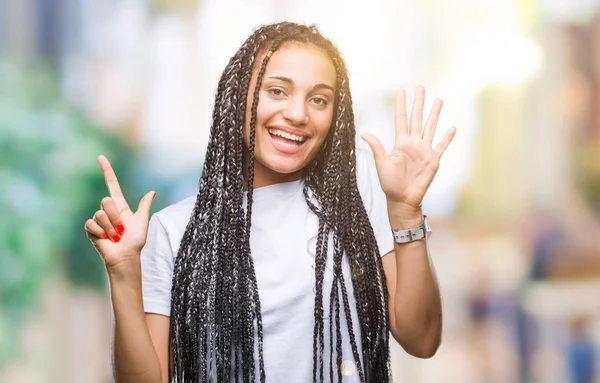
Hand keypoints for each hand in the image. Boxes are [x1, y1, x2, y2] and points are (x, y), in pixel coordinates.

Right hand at [84, 155, 155, 272]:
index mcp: (121, 206)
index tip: (100, 157)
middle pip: (106, 200)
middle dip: (116, 216)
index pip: (112, 184)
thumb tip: (152, 192)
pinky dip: (101, 232)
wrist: (126, 256)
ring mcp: (98, 220)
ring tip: (116, 237)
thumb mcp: (142, 220)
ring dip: (110, 227)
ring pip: (100, 213)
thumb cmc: (136, 240)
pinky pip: (92, 223)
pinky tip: (106, 239)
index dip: (106, 171)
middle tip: (122, 229)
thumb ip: (144, 205)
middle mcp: (108, 211)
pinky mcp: (91, 229)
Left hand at [361, 86, 455, 208]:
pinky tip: (452, 128)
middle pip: (417, 118)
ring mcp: (424, 150)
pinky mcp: (433, 160)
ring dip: (435, 114)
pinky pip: (442, 146)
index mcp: (400, 143)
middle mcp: (413, 143)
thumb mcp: (381, 164)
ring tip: (438, 100)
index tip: (402, 91)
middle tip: (421, 87)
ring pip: (430, 127)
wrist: (403, 199)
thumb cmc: (390, 183)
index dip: (401, 105)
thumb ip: (377, 147)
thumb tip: (364, 134)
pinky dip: (447, 138)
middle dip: (419, 103)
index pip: (401, 119)